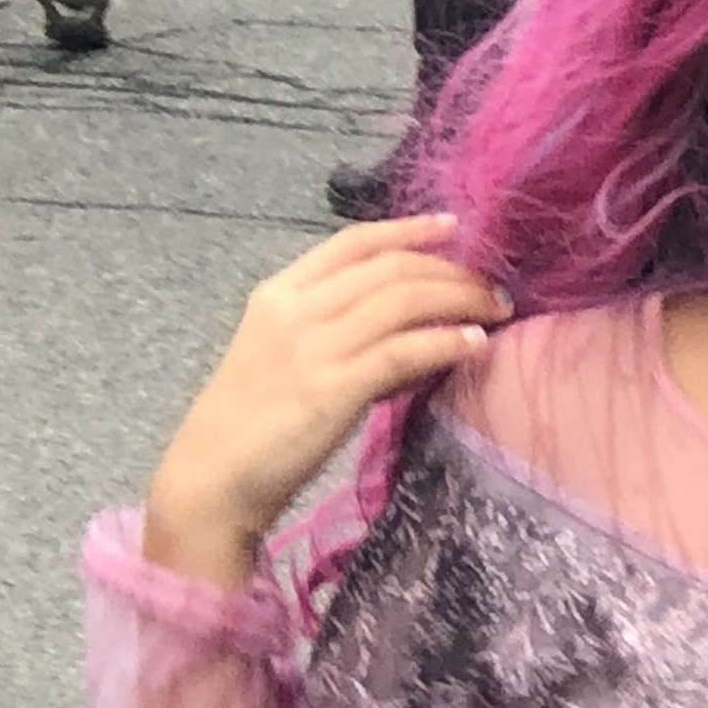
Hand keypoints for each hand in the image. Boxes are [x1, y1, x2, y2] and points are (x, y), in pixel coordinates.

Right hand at [140, 217, 504, 587]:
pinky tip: (474, 345)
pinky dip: (447, 341)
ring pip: (403, 299)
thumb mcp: (286, 359)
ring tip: (495, 311)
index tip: (451, 226)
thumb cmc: (251, 427)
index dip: (407, 229)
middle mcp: (296, 309)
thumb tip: (415, 326)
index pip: (352, 243)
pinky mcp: (331, 387)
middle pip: (389, 268)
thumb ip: (338, 333)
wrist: (212, 480)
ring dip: (459, 299)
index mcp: (278, 294)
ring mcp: (312, 347)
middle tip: (491, 286)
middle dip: (450, 270)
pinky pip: (403, 350)